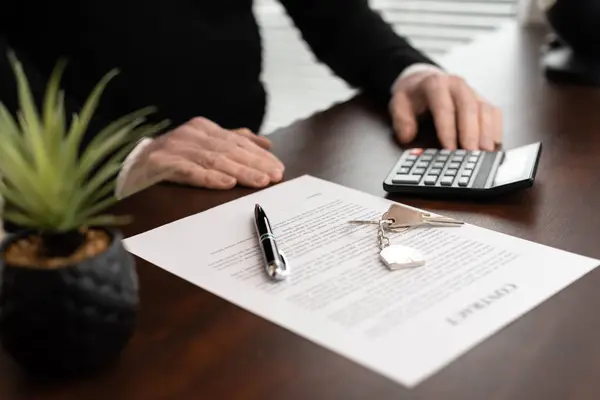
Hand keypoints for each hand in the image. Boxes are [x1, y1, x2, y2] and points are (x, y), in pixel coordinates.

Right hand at [127, 117, 284, 191]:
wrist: (129, 167)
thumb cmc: (172, 159)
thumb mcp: (203, 146)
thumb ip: (232, 141)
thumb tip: (265, 142)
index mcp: (203, 128)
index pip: (237, 142)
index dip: (259, 155)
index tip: (278, 168)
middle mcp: (190, 135)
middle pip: (229, 150)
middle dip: (255, 164)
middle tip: (275, 176)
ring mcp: (175, 148)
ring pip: (214, 160)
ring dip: (240, 171)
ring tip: (259, 181)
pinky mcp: (161, 164)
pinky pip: (190, 171)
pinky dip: (210, 177)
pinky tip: (227, 183)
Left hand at [390, 70, 501, 150]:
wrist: (423, 79)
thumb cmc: (413, 95)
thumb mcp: (398, 103)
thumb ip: (401, 120)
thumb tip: (408, 136)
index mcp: (435, 85)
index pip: (444, 108)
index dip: (448, 129)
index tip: (449, 148)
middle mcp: (457, 85)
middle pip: (469, 107)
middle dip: (471, 132)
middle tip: (471, 153)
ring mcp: (471, 91)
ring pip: (484, 109)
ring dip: (487, 132)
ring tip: (485, 152)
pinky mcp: (481, 99)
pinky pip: (494, 112)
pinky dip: (496, 128)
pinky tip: (494, 144)